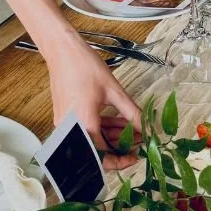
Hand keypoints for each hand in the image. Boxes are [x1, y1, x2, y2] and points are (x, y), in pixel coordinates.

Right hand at [45, 37, 141, 170]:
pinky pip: (86, 130)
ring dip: (112, 137)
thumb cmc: (84, 67)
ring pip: (93, 140)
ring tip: (133, 128)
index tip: (135, 155)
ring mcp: (66, 124)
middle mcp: (71, 129)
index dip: (121, 160)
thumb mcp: (114, 91)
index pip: (103, 156)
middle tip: (138, 139)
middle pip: (97, 151)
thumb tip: (147, 128)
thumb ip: (132, 113)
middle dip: (119, 147)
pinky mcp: (66, 118)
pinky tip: (119, 121)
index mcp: (83, 125)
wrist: (62, 51)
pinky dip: (102, 128)